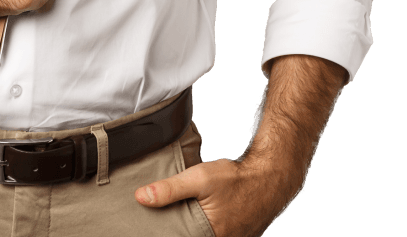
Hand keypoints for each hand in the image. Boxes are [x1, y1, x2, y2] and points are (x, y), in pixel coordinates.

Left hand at [135, 155, 295, 236]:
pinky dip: (202, 225)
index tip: (152, 225)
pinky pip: (212, 233)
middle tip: (163, 217)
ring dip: (189, 227)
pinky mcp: (235, 236)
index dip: (165, 231)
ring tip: (180, 213)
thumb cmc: (235, 179)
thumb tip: (141, 197)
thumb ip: (169, 190)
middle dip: (176, 228)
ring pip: (199, 235)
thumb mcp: (198, 179)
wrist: (268, 178)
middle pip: (188, 236)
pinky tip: (196, 213)